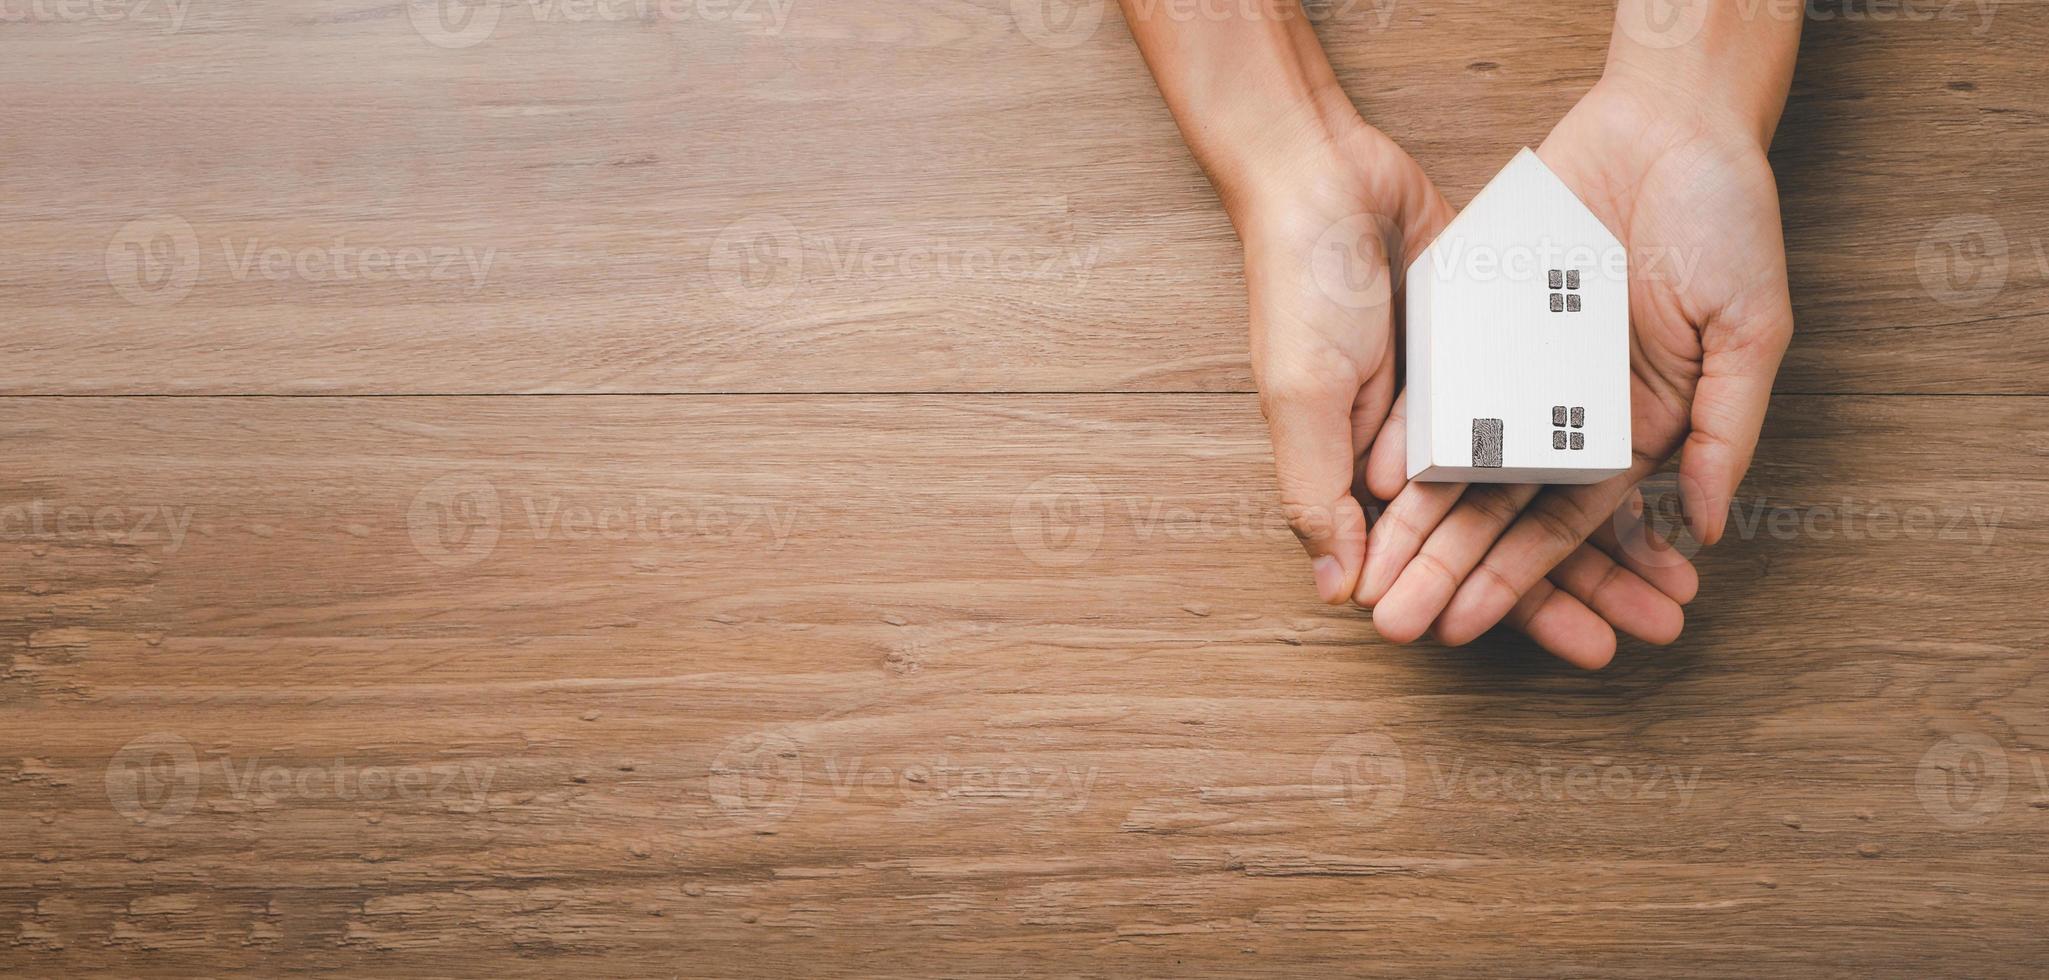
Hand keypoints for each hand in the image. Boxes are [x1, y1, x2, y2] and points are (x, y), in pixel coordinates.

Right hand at [1236, 112, 1698, 661]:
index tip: (1587, 651)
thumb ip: (1318, 494)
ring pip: (1556, 482)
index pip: (1455, 560)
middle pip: (1520, 533)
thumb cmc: (1298, 287)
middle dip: (1587, 590)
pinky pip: (1572, 412)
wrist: (1327, 176)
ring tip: (1678, 583)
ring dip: (1614, 537)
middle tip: (1654, 633)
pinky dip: (1614, 450)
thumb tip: (1340, 593)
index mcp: (1376, 473)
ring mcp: (1475, 397)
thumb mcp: (1300, 396)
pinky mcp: (1508, 345)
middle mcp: (1432, 446)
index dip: (1516, 606)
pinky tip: (1669, 489)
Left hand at [1358, 72, 1794, 667]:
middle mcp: (1560, 407)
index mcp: (1627, 427)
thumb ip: (1726, 427)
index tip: (1463, 627)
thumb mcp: (1748, 327)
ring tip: (1372, 575)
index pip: (1560, 524)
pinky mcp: (1472, 314)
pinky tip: (1368, 481)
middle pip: (1492, 507)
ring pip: (1451, 458)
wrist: (1670, 115)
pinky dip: (1402, 431)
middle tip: (1398, 625)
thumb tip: (1708, 526)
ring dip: (1414, 520)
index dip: (1514, 578)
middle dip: (1448, 569)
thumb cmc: (1726, 217)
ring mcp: (1512, 362)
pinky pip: (1430, 383)